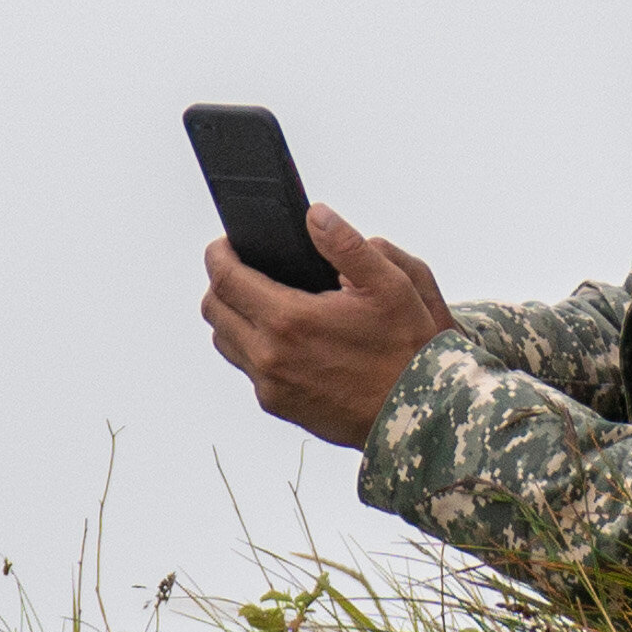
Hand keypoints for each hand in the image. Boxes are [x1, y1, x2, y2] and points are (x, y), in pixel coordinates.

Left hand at [200, 207, 453, 446]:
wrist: (417, 415)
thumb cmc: (408, 351)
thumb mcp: (391, 285)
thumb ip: (347, 245)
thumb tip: (315, 216)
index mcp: (289, 320)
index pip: (225, 279)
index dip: (218, 254)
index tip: (225, 244)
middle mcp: (270, 356)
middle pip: (215, 310)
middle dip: (221, 283)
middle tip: (244, 269)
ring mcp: (271, 386)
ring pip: (226, 342)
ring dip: (234, 317)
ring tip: (264, 301)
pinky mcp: (279, 406)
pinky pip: (249, 369)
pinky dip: (254, 347)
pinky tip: (285, 337)